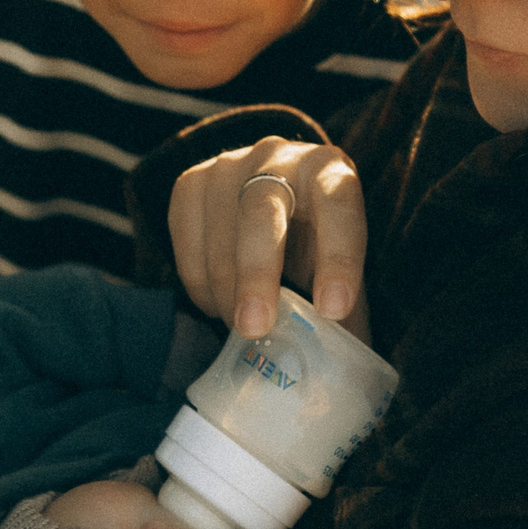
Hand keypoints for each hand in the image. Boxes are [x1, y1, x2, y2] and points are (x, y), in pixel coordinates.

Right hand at [168, 135, 367, 341]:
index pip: (339, 206)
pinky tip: (217, 304)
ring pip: (219, 227)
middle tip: (254, 329)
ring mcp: (229, 164)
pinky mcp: (190, 181)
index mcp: (331, 172)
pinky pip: (184, 235)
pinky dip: (198, 280)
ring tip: (241, 327)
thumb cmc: (314, 244)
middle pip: (261, 210)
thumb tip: (342, 373)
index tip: (332, 311)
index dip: (337, 257)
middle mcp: (279, 155)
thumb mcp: (338, 267)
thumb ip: (342, 310)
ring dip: (224, 288)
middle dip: (256, 274)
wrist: (273, 194)